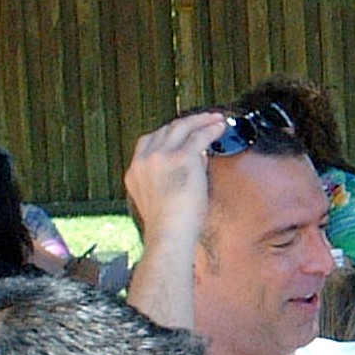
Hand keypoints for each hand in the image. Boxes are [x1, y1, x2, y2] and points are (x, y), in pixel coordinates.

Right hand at [124, 111, 230, 246]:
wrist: (169, 236)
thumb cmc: (170, 226)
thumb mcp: (161, 199)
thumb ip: (171, 177)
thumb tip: (196, 158)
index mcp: (135, 172)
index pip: (149, 142)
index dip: (169, 134)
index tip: (184, 133)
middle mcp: (144, 160)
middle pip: (166, 131)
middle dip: (187, 123)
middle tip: (203, 121)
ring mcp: (160, 157)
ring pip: (181, 127)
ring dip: (200, 120)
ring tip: (215, 119)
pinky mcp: (180, 158)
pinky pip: (198, 136)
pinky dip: (210, 128)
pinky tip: (220, 127)